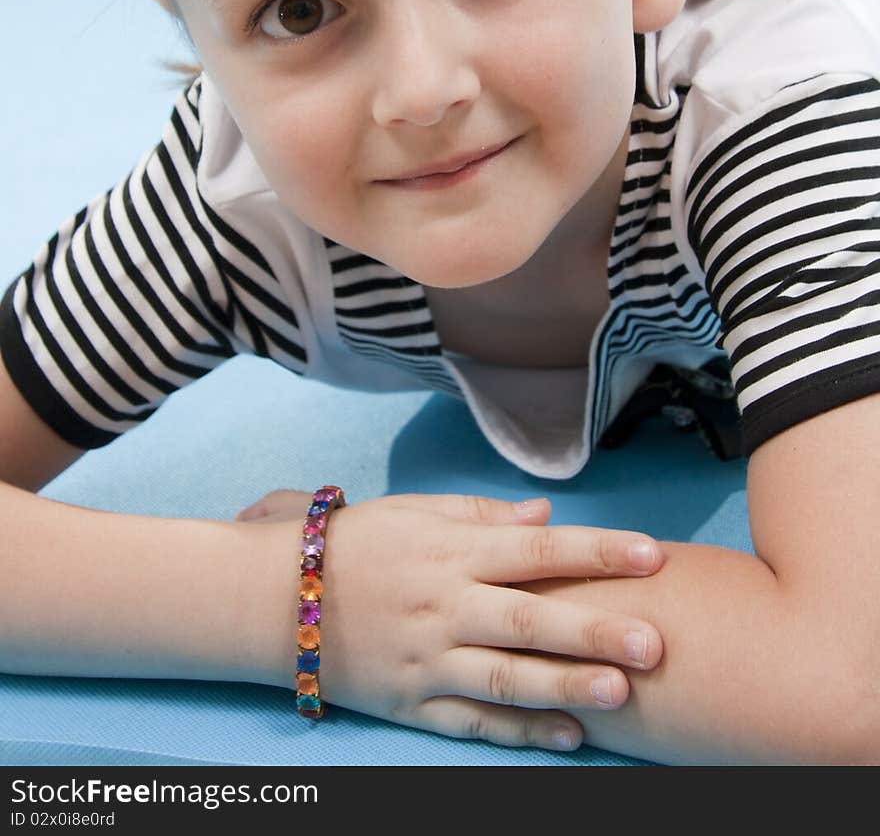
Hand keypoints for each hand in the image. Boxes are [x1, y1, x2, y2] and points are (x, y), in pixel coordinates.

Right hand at [234, 489, 664, 750]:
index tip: (652, 554)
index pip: (537, 549)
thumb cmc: (357, 543)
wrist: (276, 597)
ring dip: (564, 686)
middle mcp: (444, 605)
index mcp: (452, 551)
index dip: (597, 551)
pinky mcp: (412, 703)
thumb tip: (547, 517)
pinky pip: (473, 721)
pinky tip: (570, 737)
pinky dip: (520, 731)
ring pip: (505, 677)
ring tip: (620, 693)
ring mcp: (428, 659)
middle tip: (655, 642)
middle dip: (594, 630)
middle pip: (529, 618)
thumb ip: (485, 515)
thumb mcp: (417, 512)